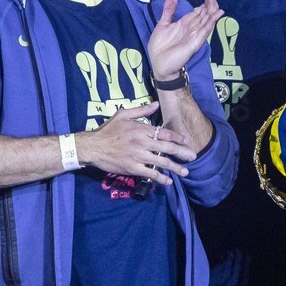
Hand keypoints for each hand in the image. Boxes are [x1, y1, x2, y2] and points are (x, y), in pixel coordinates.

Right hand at [76, 102, 195, 184]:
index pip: (165, 133)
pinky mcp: (132, 168)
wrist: (92, 147)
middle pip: (167, 148)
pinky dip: (160, 178)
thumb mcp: (123, 115)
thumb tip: (156, 104)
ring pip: (161, 162)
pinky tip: (168, 181)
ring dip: (175, 168)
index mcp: (141, 129)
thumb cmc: (108, 130)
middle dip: (182, 153)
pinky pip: (150, 173)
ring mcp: (138, 156)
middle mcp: (142, 142)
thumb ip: (141, 110)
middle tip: (193, 157)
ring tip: (186, 172)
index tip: (186, 142)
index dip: (178, 138)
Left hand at [147, 0, 223, 80]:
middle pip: (206, 10)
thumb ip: (169, 9)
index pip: (199, 7)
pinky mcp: (195, 42)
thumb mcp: (162, 23)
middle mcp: (194, 27)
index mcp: (187, 22)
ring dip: (212, 5)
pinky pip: (205, 30)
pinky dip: (212, 21)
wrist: (159, 64)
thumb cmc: (160, 47)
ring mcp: (196, 34)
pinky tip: (218, 12)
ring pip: (207, 17)